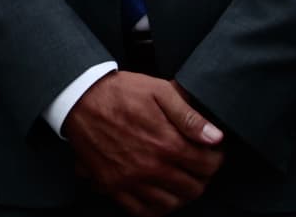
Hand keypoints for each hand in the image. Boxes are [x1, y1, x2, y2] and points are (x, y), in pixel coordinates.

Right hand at [63, 72, 223, 216]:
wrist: (78, 98)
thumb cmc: (120, 92)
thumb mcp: (159, 91)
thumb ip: (189, 116)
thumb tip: (216, 138)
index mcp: (167, 143)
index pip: (208, 165)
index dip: (215, 158)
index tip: (211, 151)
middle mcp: (151, 167)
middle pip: (193, 188)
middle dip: (201, 177)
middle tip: (196, 165)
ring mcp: (131, 179)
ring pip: (171, 204)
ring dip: (180, 194)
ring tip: (179, 179)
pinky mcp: (112, 185)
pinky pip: (141, 211)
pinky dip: (155, 208)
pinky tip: (158, 194)